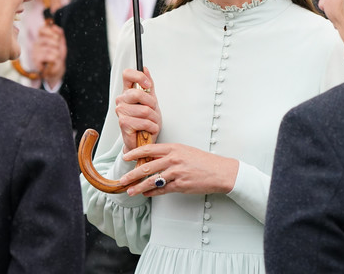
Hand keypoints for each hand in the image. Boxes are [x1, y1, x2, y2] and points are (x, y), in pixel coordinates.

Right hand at [33, 24, 65, 88]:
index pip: (42, 29)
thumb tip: (54, 26)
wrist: (55, 71)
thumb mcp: (60, 43)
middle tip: (56, 52)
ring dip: (57, 55)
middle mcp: (36, 44)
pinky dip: (55, 61)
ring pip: (51, 49)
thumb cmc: (56, 57)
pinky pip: (50, 57)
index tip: (57, 38)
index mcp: (41, 38)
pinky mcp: (36, 60)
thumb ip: (59, 33)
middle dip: (58, 46)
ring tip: (54, 59)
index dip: (51, 32)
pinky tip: (51, 63)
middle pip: (50, 40)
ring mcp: (35, 52)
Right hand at [116, 67, 160, 151]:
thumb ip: (148, 84)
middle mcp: (121, 100)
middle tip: (152, 111)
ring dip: (153, 119)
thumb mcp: (151, 100)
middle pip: (138, 93)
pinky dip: (151, 127)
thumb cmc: (147, 121)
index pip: (127, 74)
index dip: (139, 76)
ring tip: (150, 123)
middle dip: (152, 104)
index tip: (148, 85)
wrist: (145, 140)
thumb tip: (145, 68)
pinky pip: (144, 122)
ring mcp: (121, 112)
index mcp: (127, 92)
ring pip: (144, 110)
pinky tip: (148, 129)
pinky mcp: (124, 124)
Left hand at [120, 142, 239, 197]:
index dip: (135, 154)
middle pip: (147, 167)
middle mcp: (173, 159)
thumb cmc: (203, 161)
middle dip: (132, 174)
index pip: (149, 149)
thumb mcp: (185, 151)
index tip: (125, 157)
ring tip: (130, 191)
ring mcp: (177, 173)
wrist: (219, 171)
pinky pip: (162, 190)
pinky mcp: (181, 185)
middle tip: (123, 179)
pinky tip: (146, 194)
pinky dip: (153, 193)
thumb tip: (152, 159)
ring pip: (152, 180)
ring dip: (139, 187)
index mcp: (174, 148)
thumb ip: (169, 154)